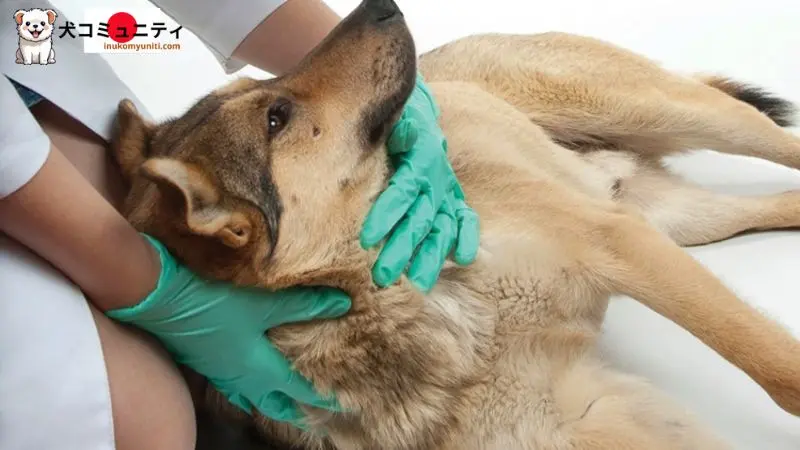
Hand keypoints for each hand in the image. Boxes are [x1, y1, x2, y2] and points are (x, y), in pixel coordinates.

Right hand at [106, 234, 350, 426]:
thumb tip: (343, 303)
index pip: (296, 389)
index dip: (318, 397)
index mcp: (259, 369)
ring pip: (247, 395)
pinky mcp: (202, 359)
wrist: (162, 300)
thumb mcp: (264, 304)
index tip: (336, 406)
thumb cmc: (216, 306)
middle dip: (290, 410)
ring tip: (276, 402)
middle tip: (307, 417)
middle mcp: (240, 377)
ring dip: (264, 400)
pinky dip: (241, 387)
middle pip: (270, 402)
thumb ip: (304, 305)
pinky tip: (239, 378)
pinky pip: (228, 383)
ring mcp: (218, 371)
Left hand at [360, 74, 479, 291]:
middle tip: (383, 276)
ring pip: (442, 226)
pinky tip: (463, 258)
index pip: (405, 188)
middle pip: (422, 216)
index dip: (388, 213)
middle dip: (403, 247)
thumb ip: (391, 128)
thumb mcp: (388, 116)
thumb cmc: (390, 117)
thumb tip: (400, 136)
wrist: (412, 106)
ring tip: (418, 284)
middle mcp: (437, 175)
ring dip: (431, 255)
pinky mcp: (452, 196)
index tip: (367, 239)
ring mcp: (447, 188)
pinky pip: (465, 218)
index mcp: (421, 155)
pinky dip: (468, 236)